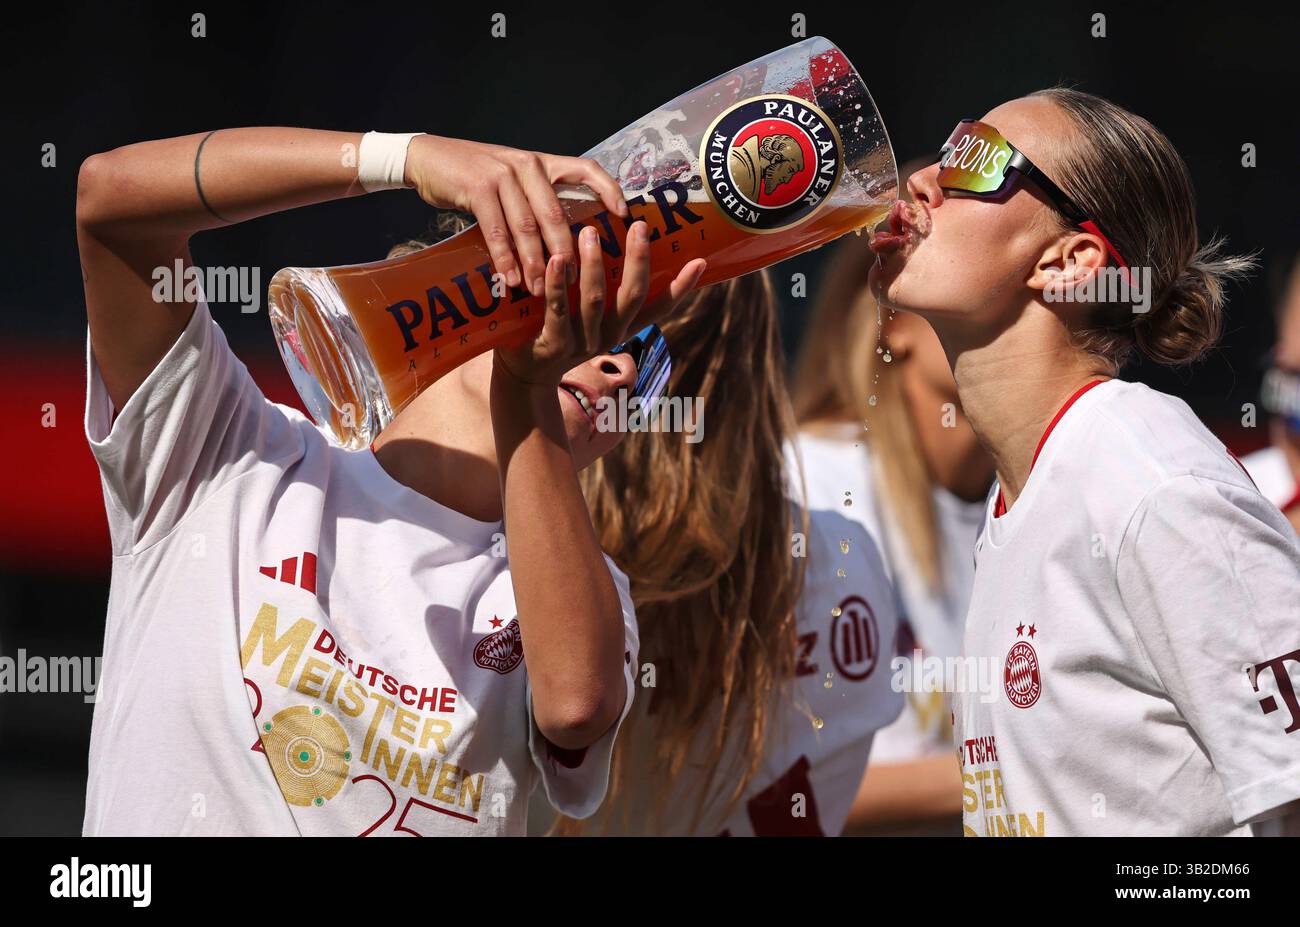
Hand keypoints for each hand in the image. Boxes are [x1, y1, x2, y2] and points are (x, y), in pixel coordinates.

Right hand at [404, 135, 628, 297]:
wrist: (430, 158)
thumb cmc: (476, 175)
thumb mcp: (513, 179)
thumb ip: (537, 199)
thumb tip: (563, 240)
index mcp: (542, 163)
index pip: (586, 168)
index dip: (609, 189)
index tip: (624, 215)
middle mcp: (528, 165)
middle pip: (557, 213)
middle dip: (566, 251)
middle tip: (574, 280)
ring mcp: (502, 175)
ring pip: (528, 226)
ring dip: (535, 262)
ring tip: (541, 290)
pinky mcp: (478, 187)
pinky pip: (497, 229)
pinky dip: (505, 257)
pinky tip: (510, 278)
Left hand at [493, 220, 705, 388]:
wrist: (527, 376)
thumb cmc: (558, 331)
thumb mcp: (588, 316)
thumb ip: (603, 287)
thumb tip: (609, 238)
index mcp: (622, 327)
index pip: (659, 307)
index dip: (680, 287)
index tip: (699, 261)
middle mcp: (609, 335)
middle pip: (632, 297)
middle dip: (638, 260)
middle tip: (639, 226)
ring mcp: (583, 342)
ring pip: (595, 300)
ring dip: (594, 264)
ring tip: (591, 231)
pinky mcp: (555, 345)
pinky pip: (558, 310)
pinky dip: (558, 283)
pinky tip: (556, 259)